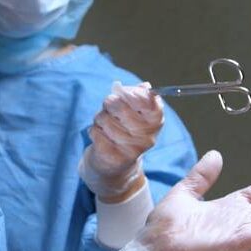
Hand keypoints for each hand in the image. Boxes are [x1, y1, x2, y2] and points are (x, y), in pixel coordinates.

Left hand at [80, 82, 163, 202]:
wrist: (115, 164)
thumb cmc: (125, 130)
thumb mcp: (136, 113)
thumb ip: (139, 97)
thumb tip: (145, 86)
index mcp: (156, 121)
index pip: (147, 99)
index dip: (130, 92)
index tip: (123, 92)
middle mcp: (147, 137)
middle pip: (119, 105)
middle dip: (109, 103)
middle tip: (109, 107)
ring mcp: (132, 149)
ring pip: (104, 118)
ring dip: (100, 118)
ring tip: (105, 126)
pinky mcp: (114, 157)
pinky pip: (95, 131)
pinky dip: (94, 131)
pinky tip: (101, 137)